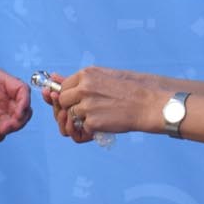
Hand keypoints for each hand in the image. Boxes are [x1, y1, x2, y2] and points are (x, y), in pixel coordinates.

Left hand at [49, 67, 166, 142]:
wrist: (149, 104)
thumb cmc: (131, 89)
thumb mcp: (106, 76)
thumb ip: (82, 80)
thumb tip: (54, 78)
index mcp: (86, 74)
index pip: (63, 86)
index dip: (69, 95)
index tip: (77, 100)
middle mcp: (83, 88)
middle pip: (62, 101)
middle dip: (71, 108)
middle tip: (86, 111)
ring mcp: (86, 106)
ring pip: (71, 116)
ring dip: (82, 119)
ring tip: (99, 117)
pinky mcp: (92, 122)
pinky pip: (83, 128)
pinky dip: (92, 130)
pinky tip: (105, 124)